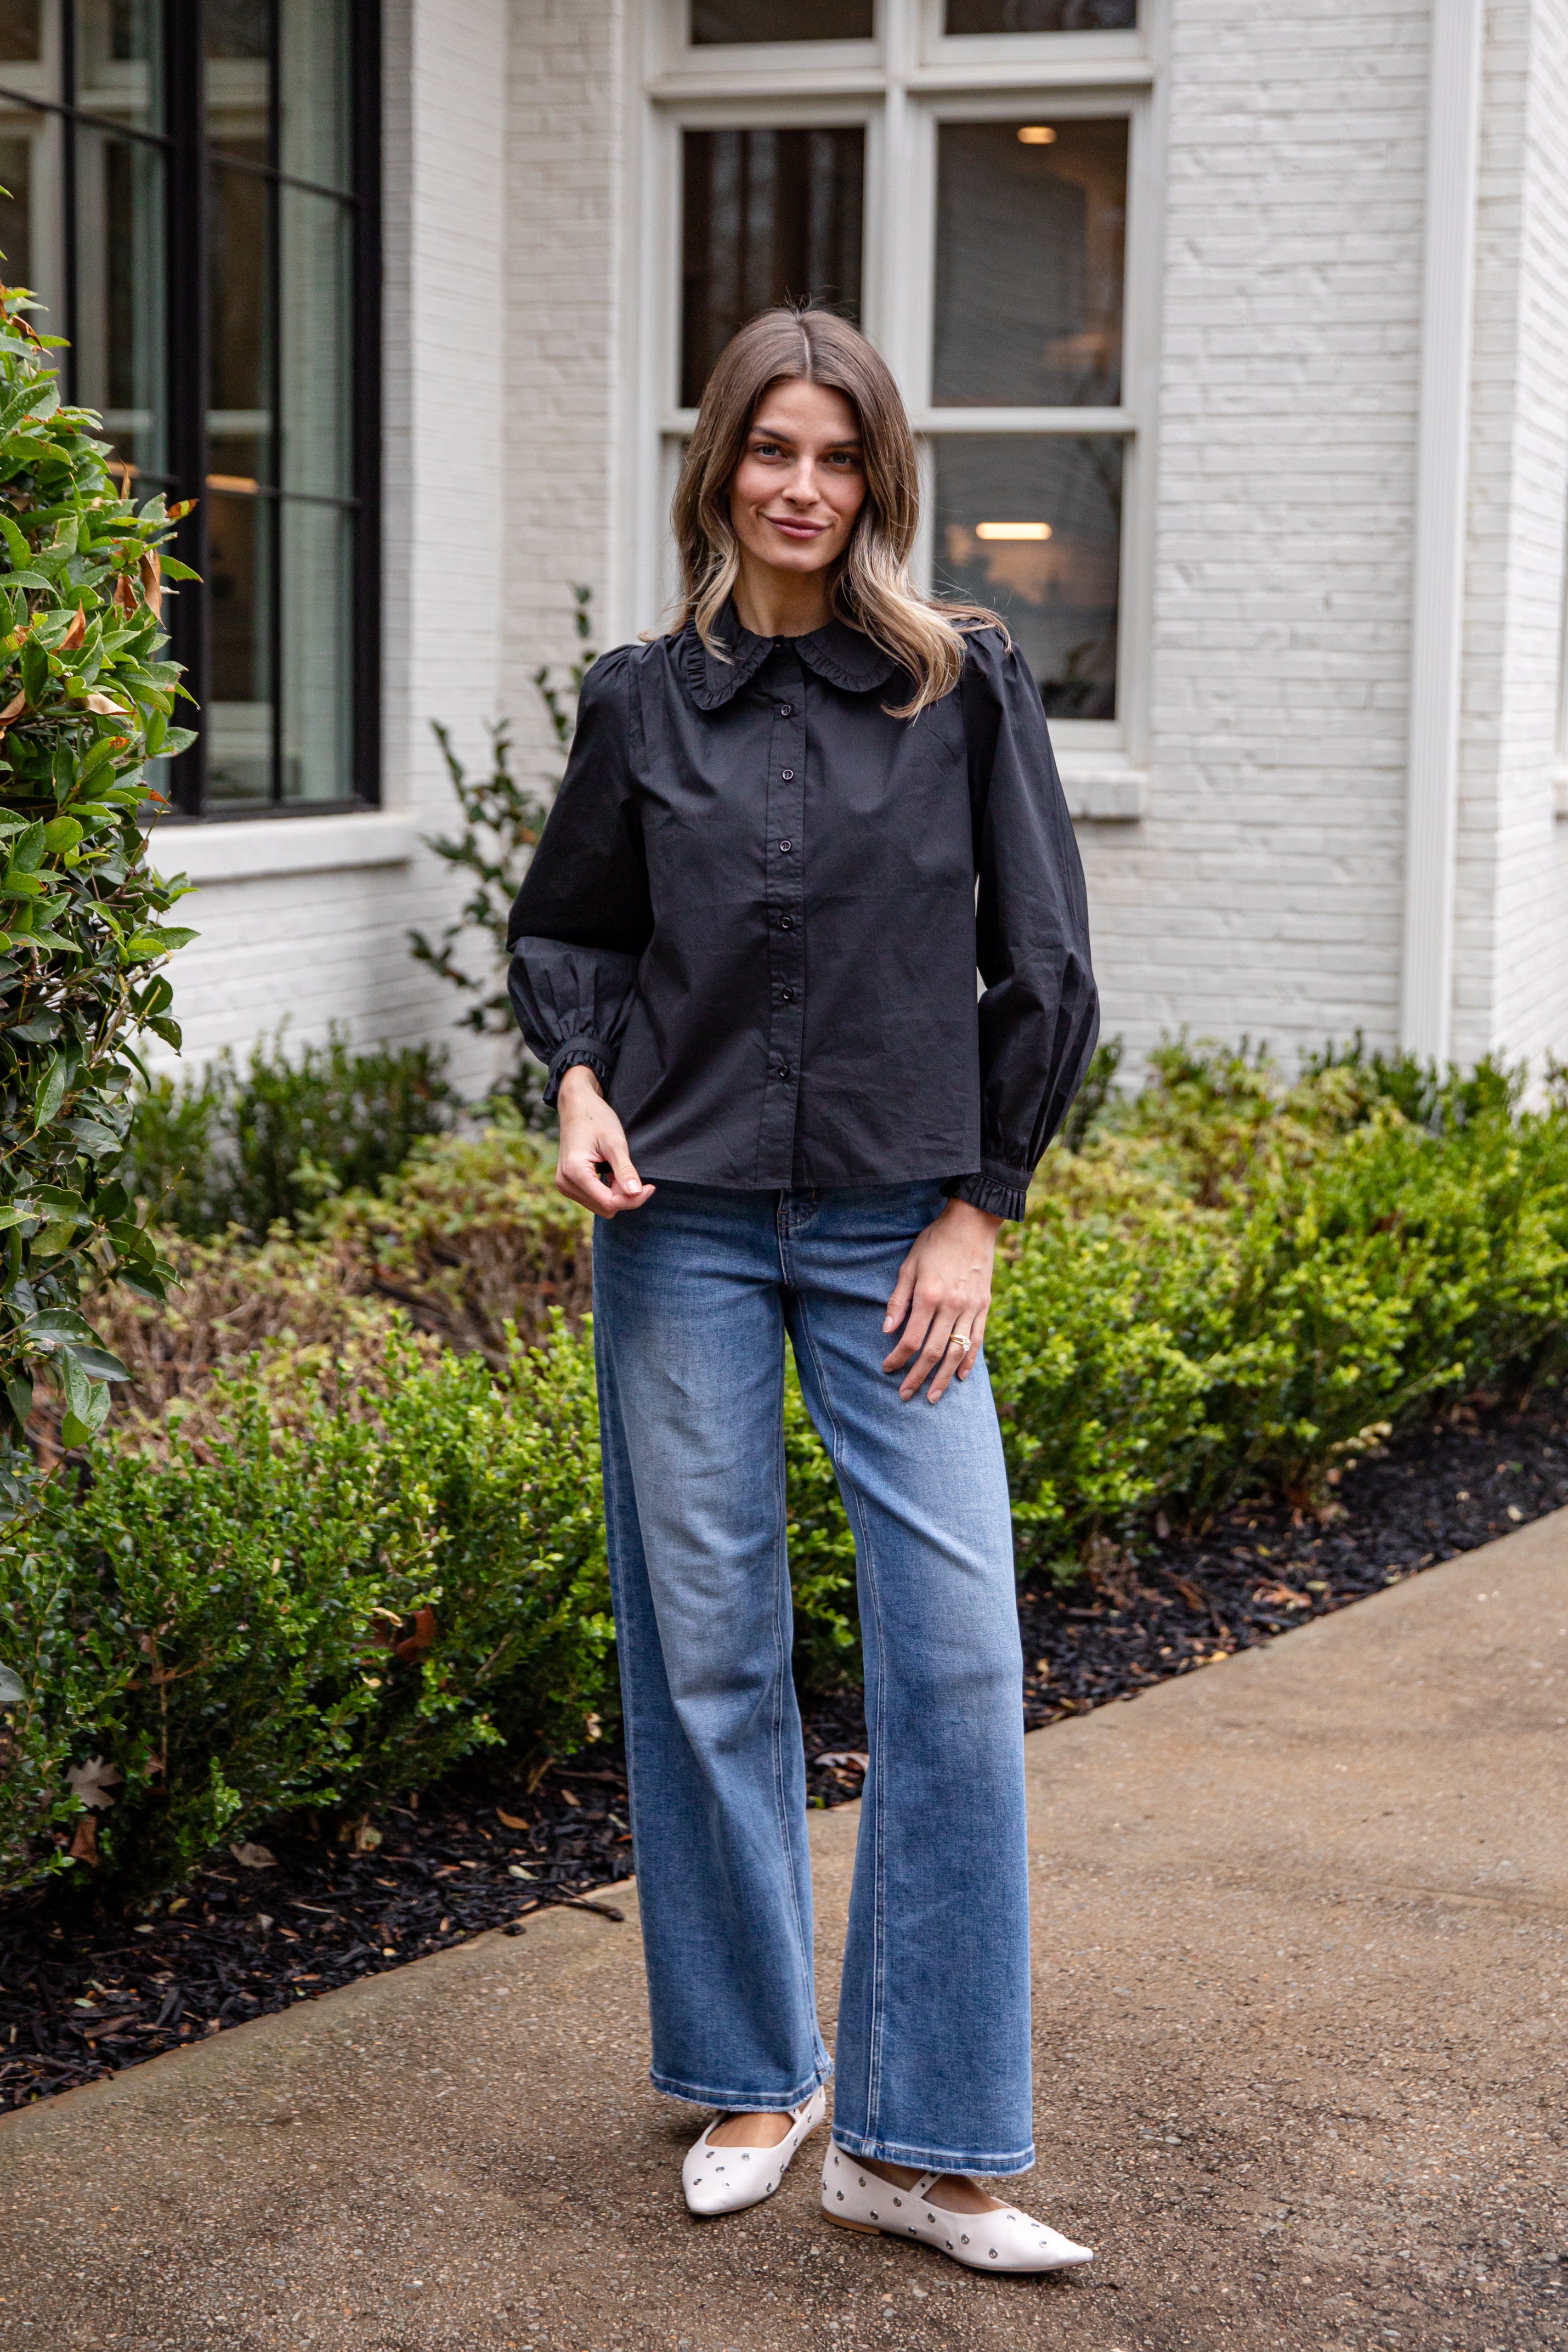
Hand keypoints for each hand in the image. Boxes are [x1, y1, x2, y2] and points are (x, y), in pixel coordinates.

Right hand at [555, 1064, 654, 1217]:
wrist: (577, 1105)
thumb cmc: (596, 1118)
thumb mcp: (615, 1143)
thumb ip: (625, 1171)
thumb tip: (636, 1194)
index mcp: (574, 1172)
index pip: (609, 1202)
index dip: (633, 1199)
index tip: (650, 1187)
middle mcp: (565, 1182)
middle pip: (605, 1207)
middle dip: (624, 1196)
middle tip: (633, 1174)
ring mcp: (564, 1184)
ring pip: (600, 1205)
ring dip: (616, 1193)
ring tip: (619, 1169)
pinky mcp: (568, 1183)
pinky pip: (594, 1198)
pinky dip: (607, 1190)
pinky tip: (612, 1173)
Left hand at [881, 1198, 1002, 1402]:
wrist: (972, 1224)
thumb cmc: (934, 1243)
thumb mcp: (908, 1266)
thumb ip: (898, 1300)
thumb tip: (886, 1330)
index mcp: (929, 1296)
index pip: (910, 1339)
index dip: (898, 1358)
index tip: (887, 1369)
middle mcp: (951, 1306)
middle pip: (933, 1352)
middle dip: (918, 1377)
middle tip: (905, 1395)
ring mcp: (971, 1308)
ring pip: (956, 1352)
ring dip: (943, 1377)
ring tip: (933, 1397)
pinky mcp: (984, 1306)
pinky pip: (977, 1339)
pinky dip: (968, 1360)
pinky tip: (960, 1376)